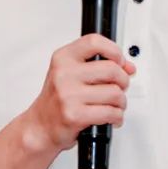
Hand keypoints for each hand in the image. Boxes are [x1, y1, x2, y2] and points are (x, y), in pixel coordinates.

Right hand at [24, 34, 135, 152]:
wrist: (39, 126)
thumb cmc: (56, 100)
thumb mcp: (71, 74)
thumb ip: (98, 66)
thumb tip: (128, 67)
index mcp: (63, 58)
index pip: (94, 42)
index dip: (114, 50)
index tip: (120, 61)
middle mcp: (64, 74)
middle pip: (111, 69)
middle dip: (123, 80)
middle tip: (120, 87)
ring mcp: (69, 95)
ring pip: (114, 93)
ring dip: (121, 102)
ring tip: (114, 105)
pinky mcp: (75, 115)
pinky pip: (110, 113)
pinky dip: (117, 117)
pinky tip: (111, 117)